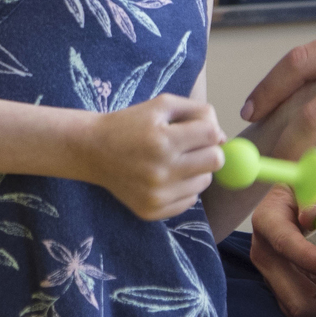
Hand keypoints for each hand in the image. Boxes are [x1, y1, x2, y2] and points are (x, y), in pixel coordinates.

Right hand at [78, 94, 224, 219]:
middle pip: (215, 161)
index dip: (210, 129)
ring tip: (174, 161)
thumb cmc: (129, 124)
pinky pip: (190, 201)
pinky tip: (165, 177)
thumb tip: (223, 137)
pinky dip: (184, 188)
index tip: (197, 130)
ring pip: (204, 182)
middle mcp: (160, 170)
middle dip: (208, 150)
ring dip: (197, 170)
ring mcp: (156, 194)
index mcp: (162, 140)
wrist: (92, 150)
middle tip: (190, 146)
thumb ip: (197, 112)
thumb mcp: (161, 105)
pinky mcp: (152, 211)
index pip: (213, 134)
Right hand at [246, 186, 315, 316]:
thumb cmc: (305, 183)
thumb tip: (315, 217)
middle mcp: (265, 254)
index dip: (308, 259)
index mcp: (267, 221)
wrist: (292, 191)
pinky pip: (305, 308)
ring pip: (299, 310)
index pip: (285, 245)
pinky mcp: (284, 285)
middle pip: (293, 296)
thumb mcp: (311, 181)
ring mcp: (273, 274)